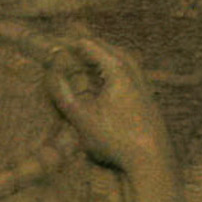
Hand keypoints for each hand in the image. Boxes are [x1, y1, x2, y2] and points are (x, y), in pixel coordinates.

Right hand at [46, 35, 170, 172]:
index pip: (90, 44)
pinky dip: (115, 66)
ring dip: (104, 53)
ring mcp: (143, 81)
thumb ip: (64, 95)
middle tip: (70, 41)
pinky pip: (129, 70)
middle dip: (88, 43)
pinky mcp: (148, 96)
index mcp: (117, 69)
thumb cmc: (116, 139)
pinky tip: (110, 78)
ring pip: (121, 57)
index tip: (56, 42)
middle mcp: (133, 70)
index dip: (71, 41)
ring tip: (89, 55)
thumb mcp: (82, 119)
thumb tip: (50, 73)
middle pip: (108, 47)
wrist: (152, 160)